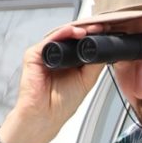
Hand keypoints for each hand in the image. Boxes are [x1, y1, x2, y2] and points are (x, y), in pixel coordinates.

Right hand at [0, 24, 106, 142]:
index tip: (107, 31)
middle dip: (87, 30)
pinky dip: (62, 33)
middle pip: (72, 37)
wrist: (46, 116)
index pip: (82, 43)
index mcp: (70, 62)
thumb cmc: (62, 104)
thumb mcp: (87, 81)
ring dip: (77, 30)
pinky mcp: (34, 54)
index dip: (94, 37)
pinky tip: (74, 33)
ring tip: (91, 29)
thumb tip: (106, 47)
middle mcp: (58, 56)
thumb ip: (95, 63)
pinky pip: (50, 39)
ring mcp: (46, 54)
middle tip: (101, 27)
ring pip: (62, 35)